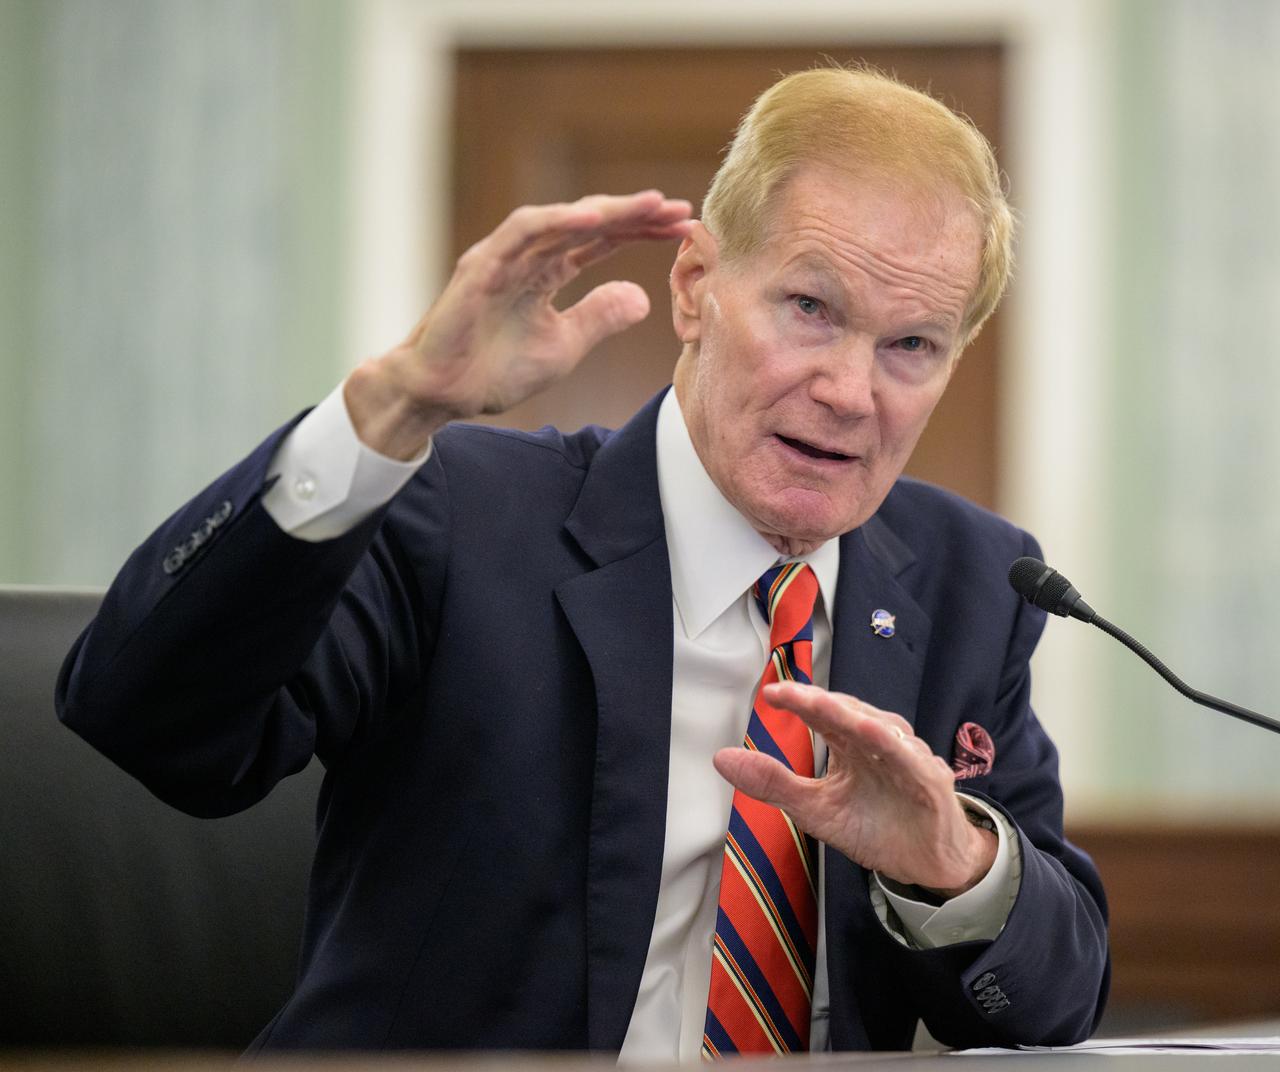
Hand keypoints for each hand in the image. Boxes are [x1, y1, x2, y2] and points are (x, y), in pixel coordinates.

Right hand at [345, 191, 694, 458]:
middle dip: (634, 215)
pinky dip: (556, 222)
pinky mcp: (481, 266)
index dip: (641, 232)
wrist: (443, 393)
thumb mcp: (564, 346)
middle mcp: (527, 256)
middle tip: (679, 209)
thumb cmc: (493, 369)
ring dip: (605, 211)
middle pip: (588, 224)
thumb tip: (643, 296)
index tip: (683, 229)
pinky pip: (521, 234)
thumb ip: (599, 318)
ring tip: (648, 206)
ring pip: (560, 220)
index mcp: (545, 273)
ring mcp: (503, 257)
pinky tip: (593, 218)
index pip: (601, 242)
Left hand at [714, 681, 996, 897]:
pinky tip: (875, 736)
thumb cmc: (874, 826)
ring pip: (880, 728)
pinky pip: (911, 759)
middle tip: (789, 693)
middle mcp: (878, 741)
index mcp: (849, 742)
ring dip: (852, 715)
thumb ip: (772, 782)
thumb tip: (719, 758)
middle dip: (818, 702)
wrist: (926, 864)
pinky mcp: (930, 780)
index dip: (797, 700)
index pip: (820, 713)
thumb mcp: (814, 809)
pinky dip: (895, 747)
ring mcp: (907, 757)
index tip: (769, 694)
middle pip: (847, 713)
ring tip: (824, 705)